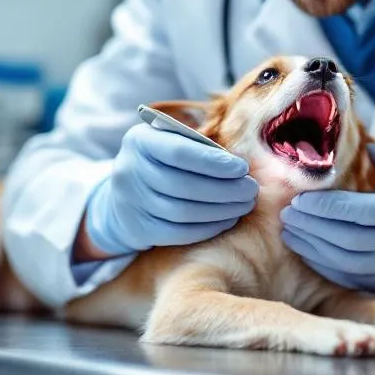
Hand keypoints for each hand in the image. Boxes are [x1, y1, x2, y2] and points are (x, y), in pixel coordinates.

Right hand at [84, 124, 257, 255]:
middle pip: (183, 185)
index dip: (214, 162)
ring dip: (221, 210)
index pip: (178, 152)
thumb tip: (241, 165)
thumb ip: (199, 147)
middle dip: (224, 189)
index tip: (242, 168)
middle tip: (251, 190)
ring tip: (244, 205)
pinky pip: (178, 233)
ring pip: (182, 212)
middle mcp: (129, 170)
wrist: (123, 198)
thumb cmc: (160, 163)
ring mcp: (131, 203)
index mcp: (140, 141)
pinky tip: (227, 220)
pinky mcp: (138, 229)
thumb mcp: (170, 143)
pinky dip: (208, 228)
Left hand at [280, 145, 374, 298]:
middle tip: (286, 212)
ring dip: (312, 248)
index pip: (359, 212)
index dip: (325, 205)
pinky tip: (308, 251)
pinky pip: (352, 279)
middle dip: (311, 226)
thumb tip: (363, 144)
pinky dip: (326, 266)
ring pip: (344, 263)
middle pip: (345, 239)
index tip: (300, 196)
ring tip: (290, 231)